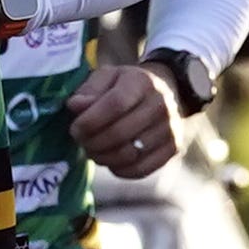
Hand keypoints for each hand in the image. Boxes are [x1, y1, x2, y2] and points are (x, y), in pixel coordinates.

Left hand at [65, 63, 185, 178]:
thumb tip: (75, 106)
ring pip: (130, 154)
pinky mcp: (173, 149)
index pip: (115, 104)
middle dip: (93, 142)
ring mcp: (171, 128)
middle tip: (81, 142)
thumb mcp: (104, 77)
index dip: (90, 121)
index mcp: (142, 81)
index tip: (75, 129)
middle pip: (121, 133)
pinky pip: (141, 169)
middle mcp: (161, 104)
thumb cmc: (123, 86)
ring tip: (92, 151)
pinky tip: (109, 161)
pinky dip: (119, 170)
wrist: (160, 94)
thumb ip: (88, 90)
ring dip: (103, 157)